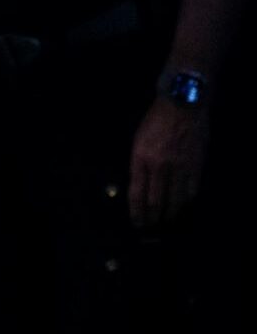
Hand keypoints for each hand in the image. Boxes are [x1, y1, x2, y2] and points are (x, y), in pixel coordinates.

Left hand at [127, 96, 207, 228]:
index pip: (136, 193)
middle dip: (152, 218)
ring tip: (167, 223)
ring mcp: (180, 167)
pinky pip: (192, 191)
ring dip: (171, 215)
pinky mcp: (196, 166)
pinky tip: (184, 208)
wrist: (182, 104)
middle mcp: (159, 166)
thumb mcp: (138, 140)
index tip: (137, 223)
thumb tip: (140, 186)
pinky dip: (187, 202)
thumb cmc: (156, 121)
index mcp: (140, 158)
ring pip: (175, 200)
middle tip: (151, 229)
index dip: (136, 212)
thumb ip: (139, 164)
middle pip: (155, 201)